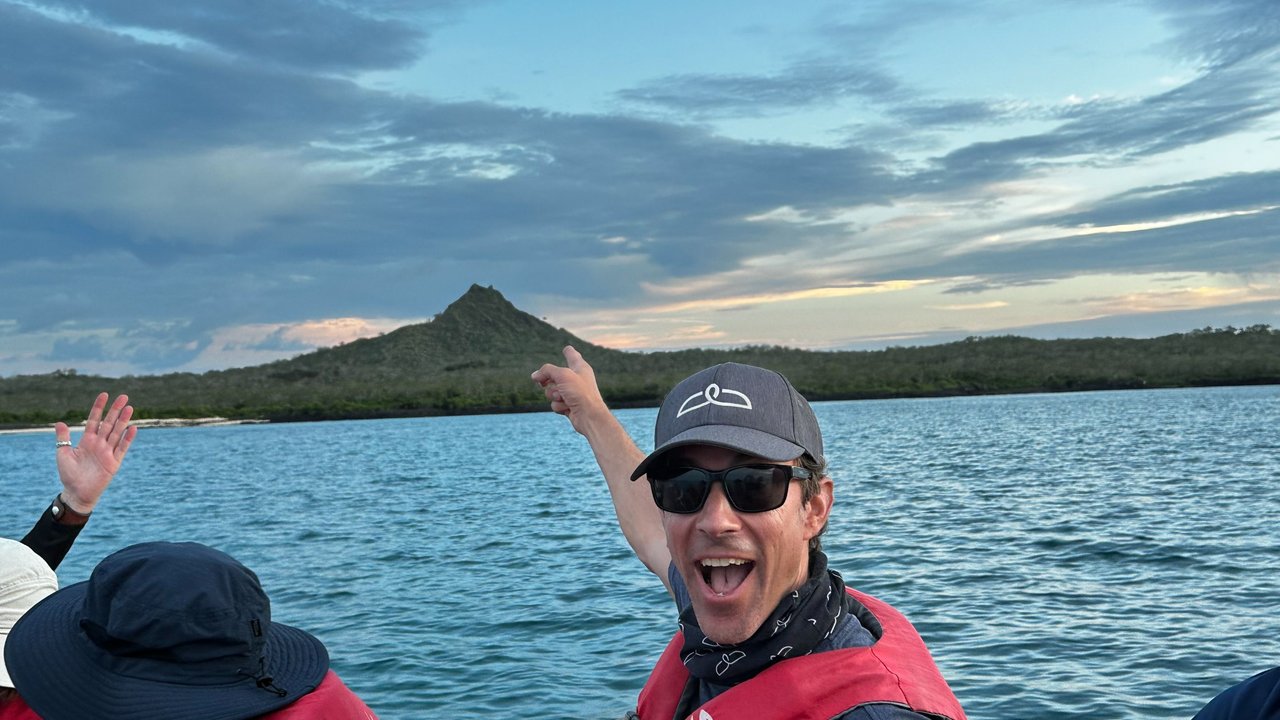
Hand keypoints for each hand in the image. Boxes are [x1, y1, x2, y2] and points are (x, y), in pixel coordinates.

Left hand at [55, 392, 137, 513]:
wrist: (77, 492)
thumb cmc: (69, 474)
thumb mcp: (62, 453)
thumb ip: (63, 438)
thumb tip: (59, 422)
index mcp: (87, 440)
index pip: (94, 420)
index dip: (99, 408)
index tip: (104, 395)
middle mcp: (99, 444)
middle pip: (109, 423)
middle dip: (115, 410)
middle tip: (123, 396)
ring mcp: (107, 452)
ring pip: (117, 432)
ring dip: (123, 420)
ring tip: (130, 407)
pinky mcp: (114, 462)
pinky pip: (122, 448)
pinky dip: (127, 439)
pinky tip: (133, 428)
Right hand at [531, 346, 608, 435]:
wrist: (589, 416)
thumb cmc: (581, 393)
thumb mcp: (562, 375)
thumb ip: (546, 371)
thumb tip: (535, 376)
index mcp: (580, 367)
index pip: (572, 355)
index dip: (568, 352)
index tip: (567, 349)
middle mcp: (577, 379)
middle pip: (554, 375)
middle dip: (548, 380)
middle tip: (542, 383)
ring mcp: (572, 393)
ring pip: (552, 391)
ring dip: (554, 395)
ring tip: (563, 397)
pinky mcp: (569, 405)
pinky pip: (555, 403)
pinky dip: (559, 405)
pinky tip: (568, 408)